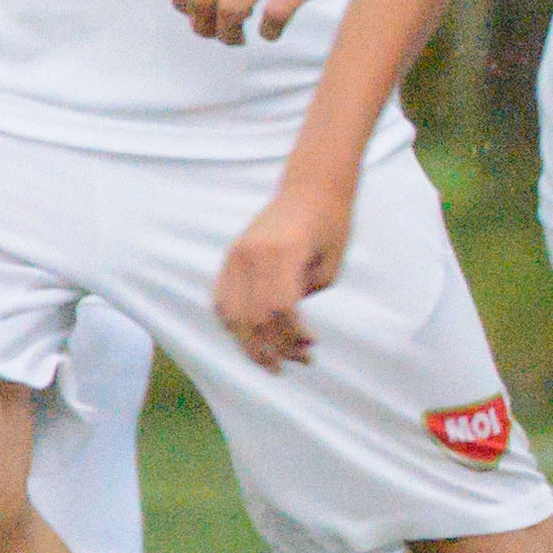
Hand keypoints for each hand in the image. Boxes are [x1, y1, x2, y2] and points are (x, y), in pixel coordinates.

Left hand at [169, 0, 379, 45]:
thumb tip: (195, 8)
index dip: (181, 3)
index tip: (196, 14)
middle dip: (203, 26)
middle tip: (217, 34)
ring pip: (230, 10)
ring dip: (229, 35)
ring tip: (239, 38)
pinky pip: (274, 15)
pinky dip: (268, 32)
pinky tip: (272, 30)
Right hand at [217, 179, 355, 369]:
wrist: (311, 189)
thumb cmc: (331, 226)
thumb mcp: (330, 265)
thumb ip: (305, 297)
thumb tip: (286, 333)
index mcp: (282, 252)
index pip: (279, 309)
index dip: (292, 336)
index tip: (311, 347)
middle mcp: (252, 254)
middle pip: (253, 317)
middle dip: (274, 348)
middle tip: (297, 363)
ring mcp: (236, 254)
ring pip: (232, 314)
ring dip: (250, 344)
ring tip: (272, 362)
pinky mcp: (230, 257)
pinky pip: (221, 300)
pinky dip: (233, 325)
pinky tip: (252, 340)